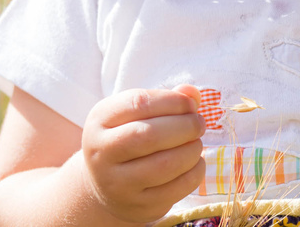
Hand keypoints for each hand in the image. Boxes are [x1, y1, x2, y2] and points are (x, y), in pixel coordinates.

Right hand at [79, 86, 204, 225]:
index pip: (138, 103)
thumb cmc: (128, 137)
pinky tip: (195, 162)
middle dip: (185, 126)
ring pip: (164, 165)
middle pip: (150, 135)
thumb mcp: (136, 113)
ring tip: (196, 142)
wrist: (107, 184)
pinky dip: (195, 171)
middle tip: (199, 123)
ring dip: (192, 149)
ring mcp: (118, 184)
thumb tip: (192, 94)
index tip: (190, 104)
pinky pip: (176, 188)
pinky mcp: (138, 207)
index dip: (172, 101)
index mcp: (100, 120)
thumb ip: (166, 99)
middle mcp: (102, 153)